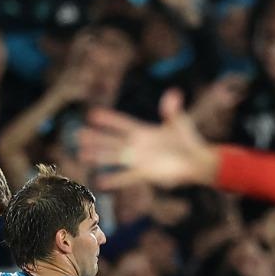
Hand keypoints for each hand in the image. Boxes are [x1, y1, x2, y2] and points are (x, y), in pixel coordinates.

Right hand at [80, 89, 218, 189]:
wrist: (196, 161)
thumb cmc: (188, 141)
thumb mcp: (179, 122)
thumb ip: (172, 110)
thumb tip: (173, 93)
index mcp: (144, 131)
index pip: (122, 123)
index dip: (108, 119)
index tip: (92, 114)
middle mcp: (137, 146)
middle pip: (112, 140)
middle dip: (96, 138)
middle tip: (78, 135)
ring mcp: (139, 160)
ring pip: (114, 157)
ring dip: (98, 156)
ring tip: (81, 154)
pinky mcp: (145, 174)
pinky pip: (126, 177)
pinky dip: (113, 180)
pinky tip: (100, 182)